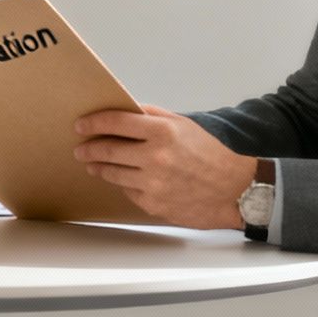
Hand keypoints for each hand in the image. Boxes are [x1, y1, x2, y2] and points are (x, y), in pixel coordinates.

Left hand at [73, 104, 260, 229]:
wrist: (237, 190)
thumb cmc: (213, 154)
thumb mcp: (184, 125)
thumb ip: (153, 117)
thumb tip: (125, 111)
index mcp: (163, 132)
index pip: (116, 122)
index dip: (94, 122)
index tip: (81, 125)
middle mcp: (155, 158)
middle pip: (108, 150)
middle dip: (89, 148)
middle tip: (81, 148)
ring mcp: (153, 184)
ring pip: (112, 174)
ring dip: (99, 167)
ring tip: (94, 164)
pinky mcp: (153, 205)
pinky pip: (128, 192)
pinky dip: (124, 185)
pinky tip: (124, 180)